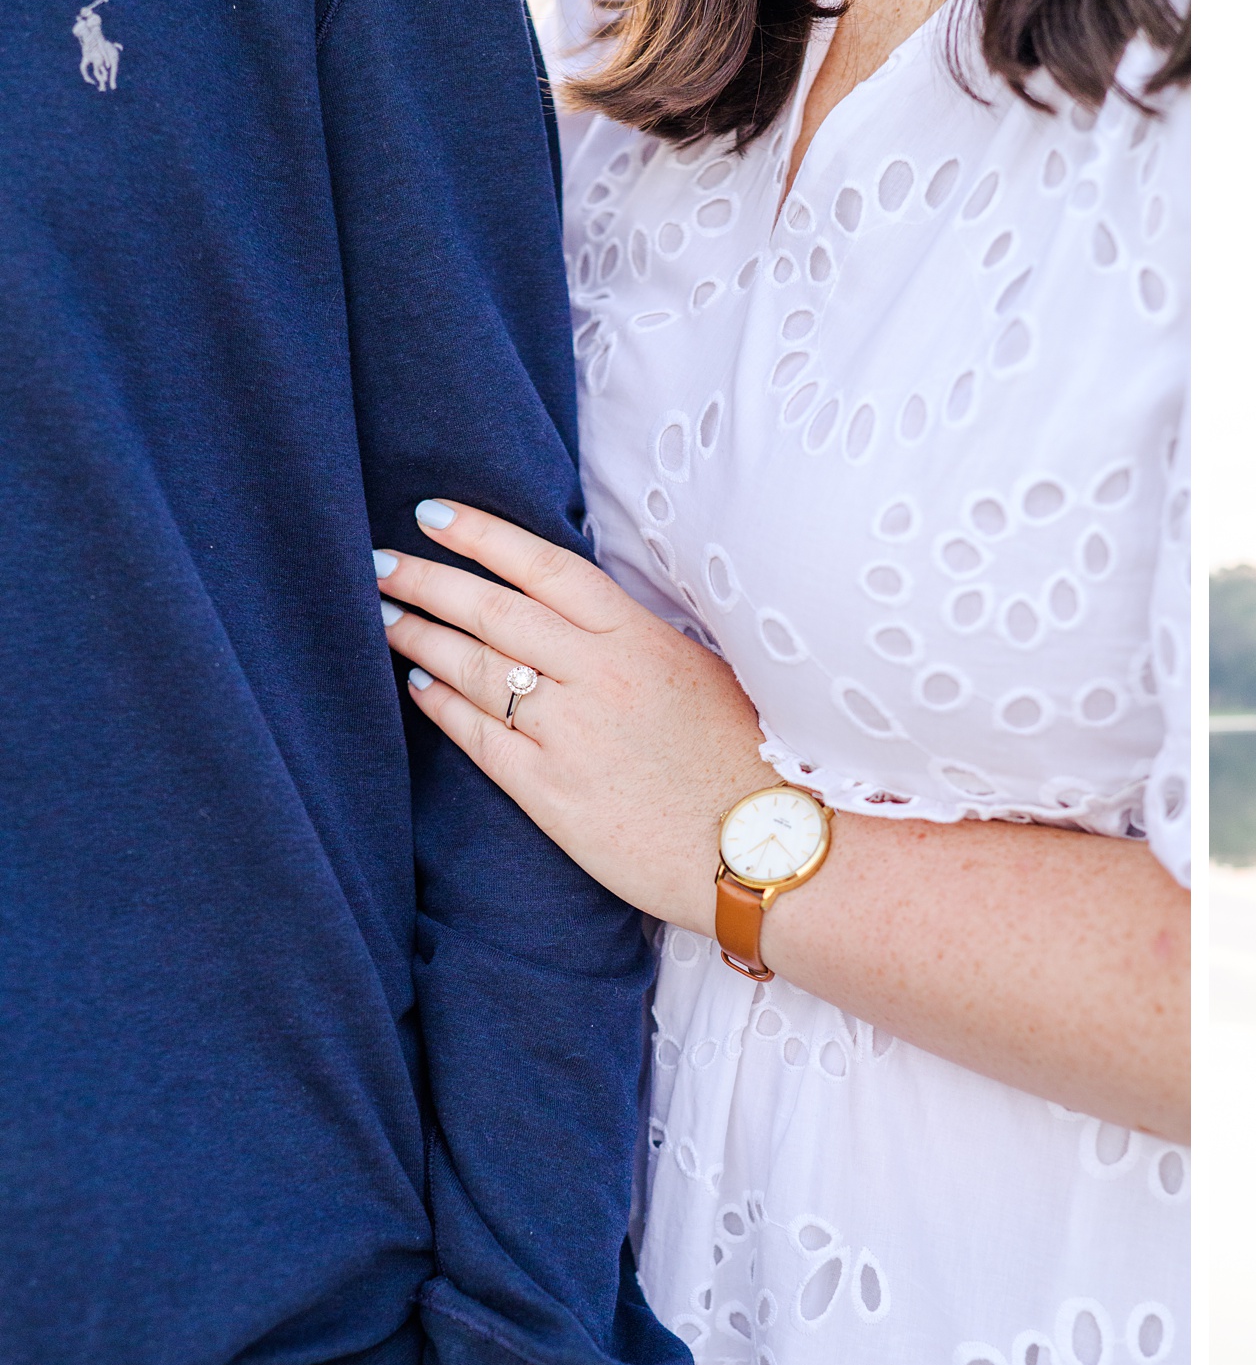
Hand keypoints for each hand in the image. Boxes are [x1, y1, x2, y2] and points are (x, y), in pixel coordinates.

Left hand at [375, 500, 779, 935]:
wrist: (765, 849)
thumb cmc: (748, 761)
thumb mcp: (705, 674)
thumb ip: (640, 641)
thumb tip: (580, 616)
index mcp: (640, 639)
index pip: (543, 568)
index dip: (481, 536)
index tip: (431, 514)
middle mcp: (598, 677)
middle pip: (492, 612)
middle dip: (427, 582)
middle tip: (380, 565)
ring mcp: (569, 735)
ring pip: (474, 670)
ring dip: (421, 638)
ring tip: (387, 618)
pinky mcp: (550, 793)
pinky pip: (478, 737)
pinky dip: (442, 705)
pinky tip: (419, 686)